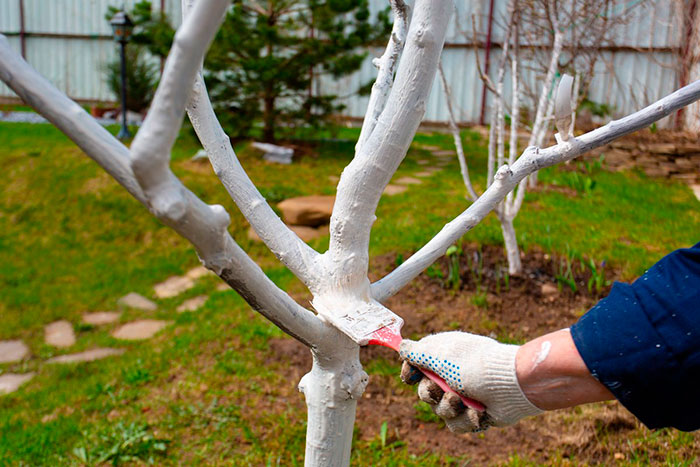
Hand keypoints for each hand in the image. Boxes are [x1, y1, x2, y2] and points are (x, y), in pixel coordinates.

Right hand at [399, 332, 541, 432]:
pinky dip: (466, 419)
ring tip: (462, 402)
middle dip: (429, 393)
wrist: (512, 385)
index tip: (410, 376)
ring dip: (448, 408)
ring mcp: (464, 395)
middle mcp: (452, 375)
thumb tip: (401, 345)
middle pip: (425, 391)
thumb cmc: (475, 365)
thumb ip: (417, 352)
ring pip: (439, 410)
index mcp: (443, 356)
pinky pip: (457, 424)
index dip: (410, 372)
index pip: (417, 365)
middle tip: (440, 390)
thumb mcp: (441, 355)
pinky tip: (479, 412)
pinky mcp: (474, 413)